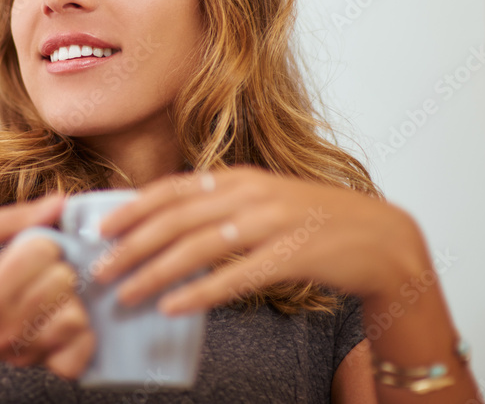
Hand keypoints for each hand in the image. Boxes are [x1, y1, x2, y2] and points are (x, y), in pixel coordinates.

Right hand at [0, 193, 95, 379]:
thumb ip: (12, 217)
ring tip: (46, 289)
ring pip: (77, 316)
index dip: (39, 241)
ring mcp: (24, 351)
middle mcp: (7, 330)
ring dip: (67, 297)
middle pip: (64, 281)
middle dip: (56, 266)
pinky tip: (58, 313)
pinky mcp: (40, 363)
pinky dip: (78, 329)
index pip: (42, 252)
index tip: (24, 247)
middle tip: (37, 268)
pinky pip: (80, 347)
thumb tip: (61, 202)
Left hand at [93, 166, 429, 313]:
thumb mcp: (263, 199)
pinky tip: (173, 307)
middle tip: (101, 270)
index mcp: (240, 177)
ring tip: (126, 294)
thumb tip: (166, 222)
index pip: (172, 188)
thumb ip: (219, 204)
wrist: (383, 239)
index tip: (101, 228)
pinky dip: (200, 293)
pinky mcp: (292, 256)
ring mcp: (272, 223)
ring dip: (155, 273)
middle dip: (132, 246)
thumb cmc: (315, 221)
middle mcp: (251, 194)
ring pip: (198, 249)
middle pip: (176, 220)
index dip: (133, 208)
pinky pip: (235, 277)